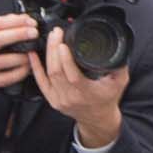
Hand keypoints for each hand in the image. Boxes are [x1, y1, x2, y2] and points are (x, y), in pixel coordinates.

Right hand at [0, 12, 41, 106]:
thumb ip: (8, 26)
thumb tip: (27, 19)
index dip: (15, 21)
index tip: (31, 21)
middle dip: (18, 34)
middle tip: (34, 33)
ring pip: (3, 59)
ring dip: (22, 55)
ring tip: (33, 51)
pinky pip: (9, 76)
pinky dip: (22, 71)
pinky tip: (30, 66)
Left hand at [27, 32, 131, 150]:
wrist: (98, 118)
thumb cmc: (108, 99)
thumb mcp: (120, 82)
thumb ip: (120, 65)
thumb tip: (119, 47)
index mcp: (88, 93)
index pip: (73, 76)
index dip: (66, 60)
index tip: (63, 44)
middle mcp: (71, 97)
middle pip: (57, 71)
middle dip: (54, 49)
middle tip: (56, 33)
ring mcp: (59, 99)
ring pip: (48, 73)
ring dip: (48, 54)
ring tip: (51, 38)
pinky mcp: (51, 99)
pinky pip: (40, 81)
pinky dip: (35, 66)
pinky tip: (32, 54)